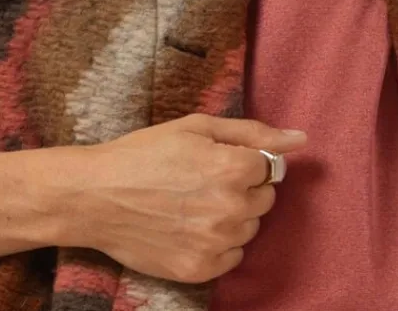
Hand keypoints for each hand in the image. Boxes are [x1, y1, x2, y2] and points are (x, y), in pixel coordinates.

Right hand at [76, 113, 307, 283]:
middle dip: (243, 187)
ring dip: (232, 215)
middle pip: (265, 199)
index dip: (246, 160)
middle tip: (204, 179)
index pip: (271, 168)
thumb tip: (300, 138)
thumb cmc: (144, 153)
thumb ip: (251, 132)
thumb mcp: (195, 127)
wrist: (96, 196)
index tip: (219, 160)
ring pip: (250, 228)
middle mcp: (230, 209)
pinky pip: (232, 256)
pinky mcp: (201, 270)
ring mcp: (216, 243)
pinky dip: (219, 242)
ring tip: (194, 202)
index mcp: (231, 168)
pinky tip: (189, 226)